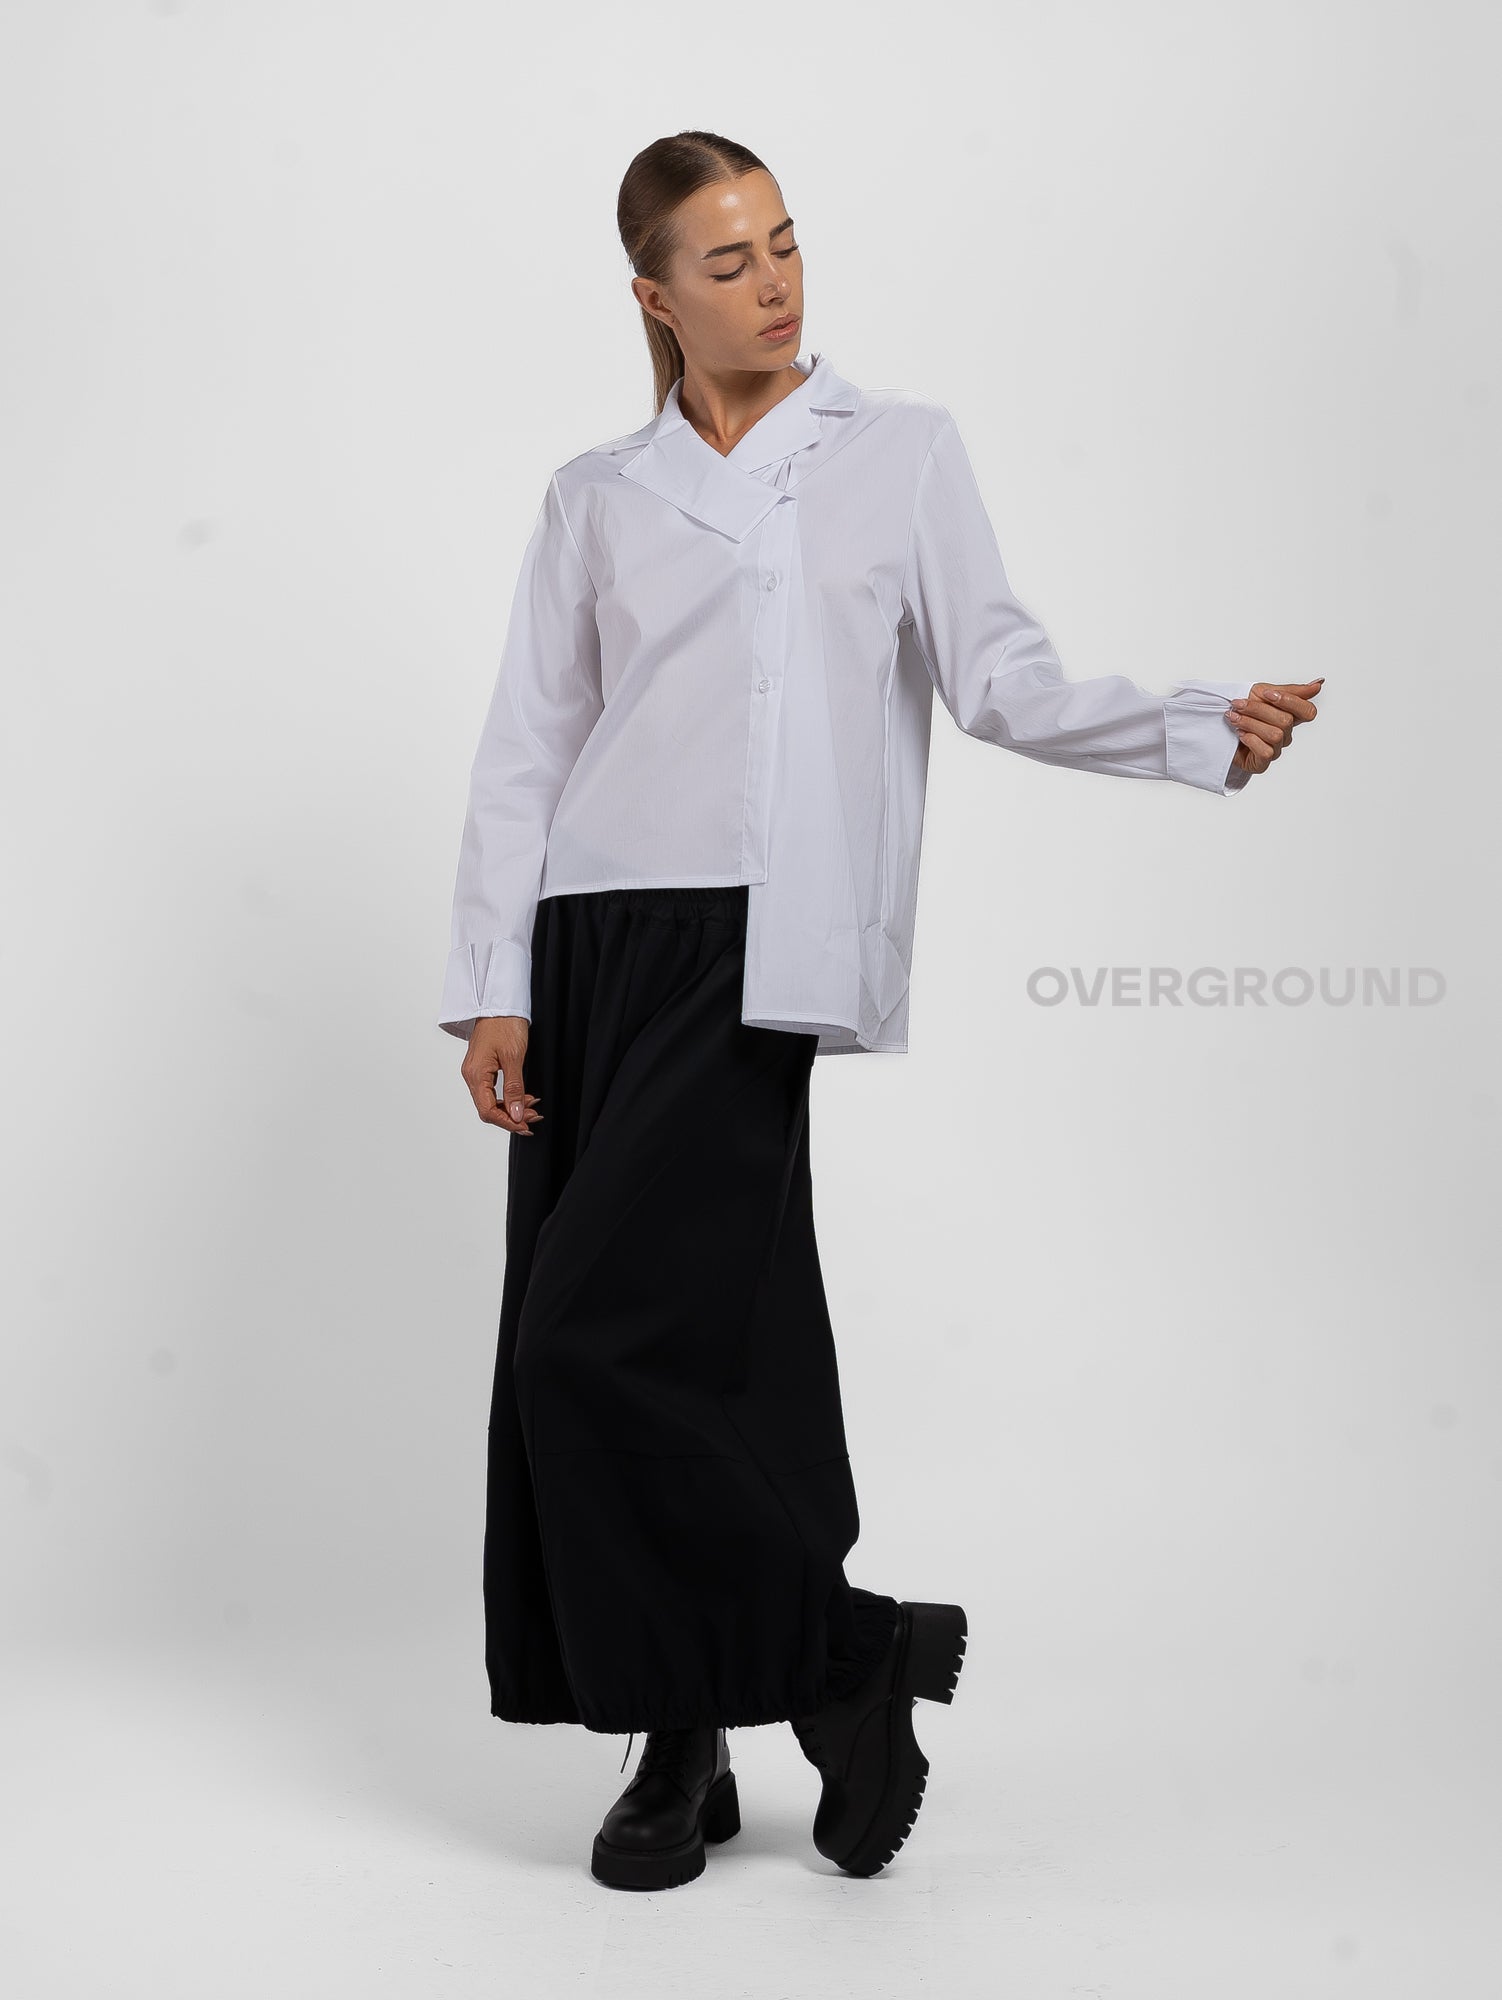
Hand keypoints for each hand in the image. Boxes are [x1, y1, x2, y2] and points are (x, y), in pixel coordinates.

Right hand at [461, 1016, 543, 1134]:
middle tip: (534, 1117)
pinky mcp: (482, 1068)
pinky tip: (523, 1097)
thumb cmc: (504, 1024)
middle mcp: (472, 1075)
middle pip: (488, 1109)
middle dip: (511, 1117)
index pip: (487, 1110)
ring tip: (532, 1109)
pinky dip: (508, 1098)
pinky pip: (492, 1091)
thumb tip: (516, 1114)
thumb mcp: (514, 1057)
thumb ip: (514, 1088)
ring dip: (511, 1108)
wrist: (499, 1004)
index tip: (526, 1126)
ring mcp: (475, 1072)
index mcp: (475, 1074)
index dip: (507, 1122)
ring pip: (491, 1102)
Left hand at [1227, 678, 1324, 776]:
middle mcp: (1286, 734)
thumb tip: (1319, 684)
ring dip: (1250, 723)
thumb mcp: (1265, 693)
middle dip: (1258, 710)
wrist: (1218, 725)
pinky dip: (1250, 739)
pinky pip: (1266, 752)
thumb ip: (1292, 691)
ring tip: (1233, 717)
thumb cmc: (1243, 710)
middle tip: (1238, 704)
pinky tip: (1239, 734)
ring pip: (1275, 735)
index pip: (1308, 711)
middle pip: (1286, 721)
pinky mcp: (1262, 763)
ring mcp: (1275, 749)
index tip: (1267, 694)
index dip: (1290, 701)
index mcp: (1290, 716)